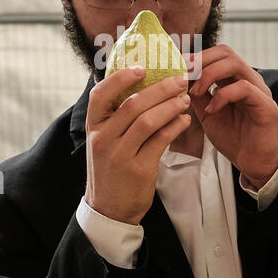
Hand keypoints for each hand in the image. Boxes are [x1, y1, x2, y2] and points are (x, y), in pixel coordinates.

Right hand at [85, 66, 190, 224]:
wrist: (109, 209)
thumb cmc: (110, 168)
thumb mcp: (104, 141)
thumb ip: (116, 117)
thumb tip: (140, 87)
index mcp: (93, 127)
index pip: (100, 94)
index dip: (121, 78)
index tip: (142, 68)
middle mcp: (103, 139)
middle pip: (132, 104)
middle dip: (160, 89)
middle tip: (179, 80)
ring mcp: (120, 155)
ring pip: (148, 120)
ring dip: (170, 106)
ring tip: (184, 99)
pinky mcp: (138, 169)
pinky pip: (160, 140)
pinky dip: (175, 126)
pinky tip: (184, 120)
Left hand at [187, 45, 277, 188]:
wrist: (251, 163)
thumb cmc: (232, 137)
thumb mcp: (206, 112)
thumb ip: (197, 95)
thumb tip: (179, 79)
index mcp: (234, 78)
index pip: (216, 54)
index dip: (195, 57)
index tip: (177, 67)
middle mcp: (248, 79)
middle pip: (225, 52)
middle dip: (201, 60)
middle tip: (184, 75)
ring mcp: (259, 90)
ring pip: (235, 64)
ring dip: (209, 75)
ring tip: (196, 92)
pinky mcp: (266, 105)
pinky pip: (243, 88)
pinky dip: (223, 95)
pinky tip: (211, 109)